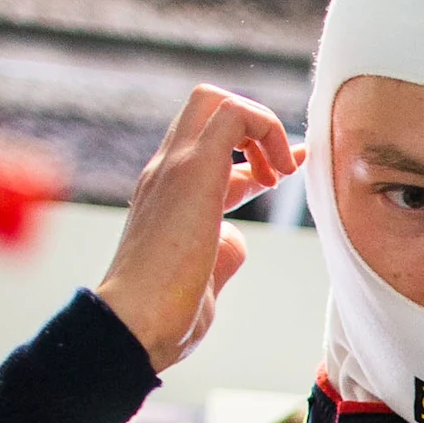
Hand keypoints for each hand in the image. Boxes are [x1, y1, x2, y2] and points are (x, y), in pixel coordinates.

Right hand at [95, 86, 301, 373]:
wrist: (134, 323)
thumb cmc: (166, 313)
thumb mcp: (204, 276)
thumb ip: (220, 252)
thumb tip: (235, 240)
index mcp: (169, 193)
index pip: (214, 150)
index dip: (257, 153)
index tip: (289, 169)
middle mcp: (166, 171)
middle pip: (207, 106)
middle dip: (256, 125)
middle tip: (280, 171)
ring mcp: (174, 166)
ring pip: (215, 100)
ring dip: (263, 126)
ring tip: (280, 175)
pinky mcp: (192, 171)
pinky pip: (234, 115)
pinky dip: (266, 129)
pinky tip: (276, 175)